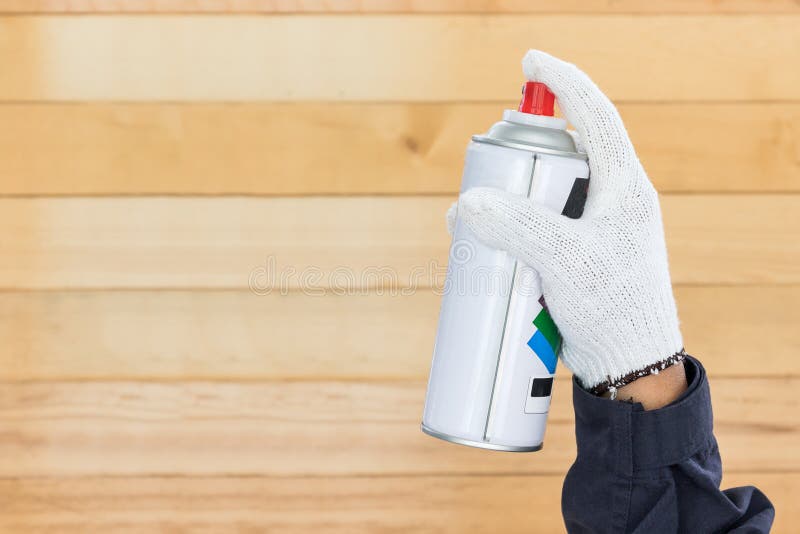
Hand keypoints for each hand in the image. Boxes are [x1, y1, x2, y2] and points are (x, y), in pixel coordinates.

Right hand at [449, 50, 683, 394]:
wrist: (631, 366)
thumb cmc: (614, 310)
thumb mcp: (566, 261)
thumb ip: (518, 226)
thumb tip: (468, 202)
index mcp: (624, 186)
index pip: (594, 115)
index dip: (563, 81)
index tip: (531, 60)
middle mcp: (611, 200)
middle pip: (559, 157)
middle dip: (516, 161)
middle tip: (484, 174)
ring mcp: (594, 229)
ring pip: (543, 196)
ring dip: (507, 202)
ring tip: (471, 227)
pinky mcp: (577, 256)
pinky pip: (539, 228)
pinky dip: (511, 231)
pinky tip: (486, 251)